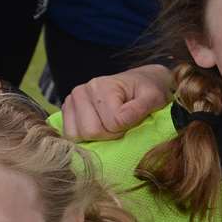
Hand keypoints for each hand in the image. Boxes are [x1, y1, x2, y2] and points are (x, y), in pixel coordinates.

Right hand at [58, 64, 173, 140]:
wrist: (141, 83)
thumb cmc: (148, 91)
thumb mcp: (154, 97)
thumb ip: (140, 108)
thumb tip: (120, 120)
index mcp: (101, 86)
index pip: (112, 123)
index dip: (125, 127)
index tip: (133, 119)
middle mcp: (81, 91)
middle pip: (90, 131)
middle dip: (110, 134)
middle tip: (122, 125)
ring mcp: (71, 101)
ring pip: (77, 135)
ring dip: (97, 137)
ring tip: (110, 125)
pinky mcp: (67, 112)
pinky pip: (69, 135)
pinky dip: (85, 138)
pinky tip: (99, 128)